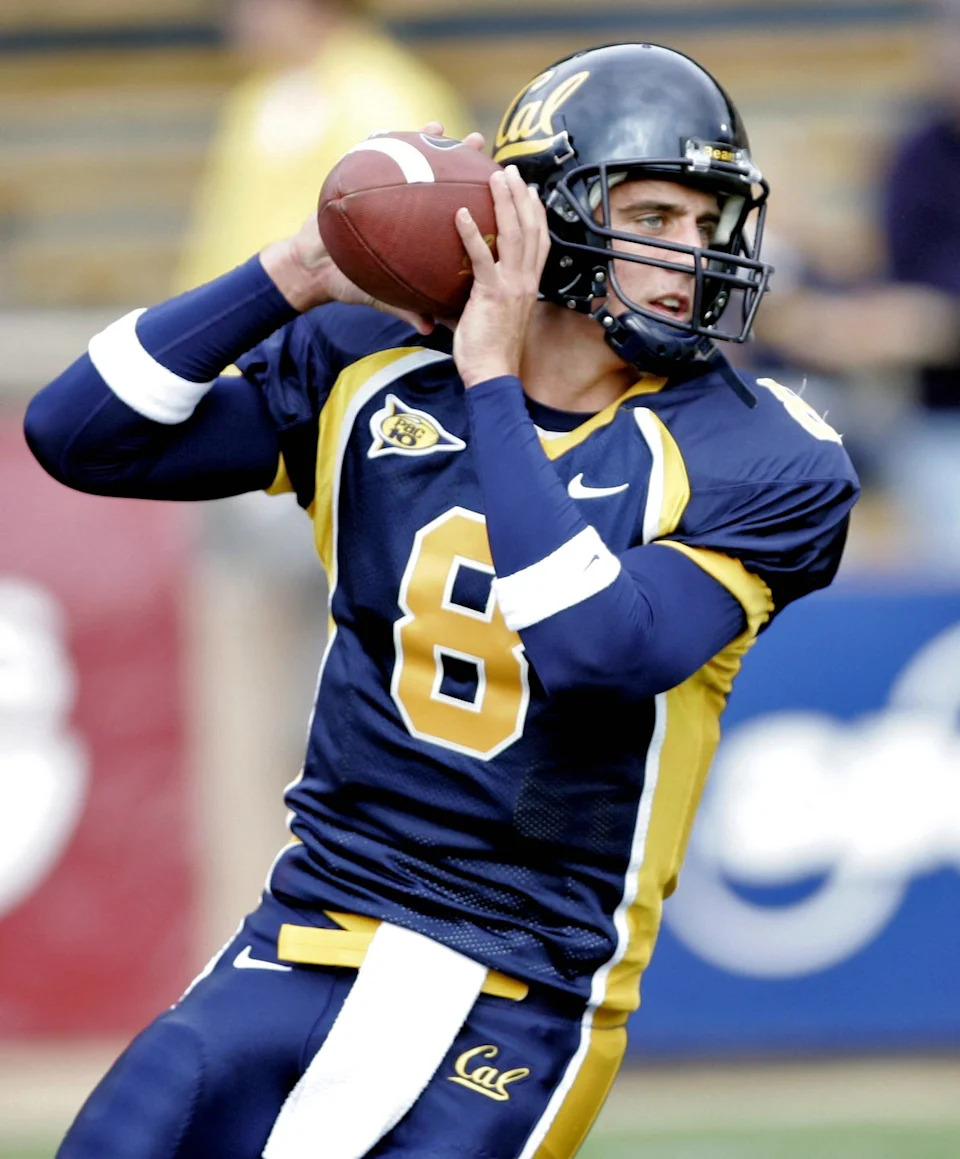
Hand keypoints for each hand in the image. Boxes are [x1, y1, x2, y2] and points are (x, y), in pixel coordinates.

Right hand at [260, 122, 485, 330]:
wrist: (315, 271)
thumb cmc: (352, 282)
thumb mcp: (384, 296)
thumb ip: (410, 307)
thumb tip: (432, 327)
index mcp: (419, 232)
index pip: (455, 213)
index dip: (478, 204)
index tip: (501, 197)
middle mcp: (409, 207)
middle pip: (443, 179)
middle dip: (465, 162)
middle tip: (481, 148)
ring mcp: (386, 190)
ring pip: (410, 158)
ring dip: (427, 141)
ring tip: (440, 128)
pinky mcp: (358, 179)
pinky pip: (370, 155)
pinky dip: (378, 140)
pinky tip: (382, 130)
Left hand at [452, 165, 549, 387]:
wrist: (493, 376)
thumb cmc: (489, 353)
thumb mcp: (491, 317)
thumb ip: (481, 296)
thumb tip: (454, 285)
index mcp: (528, 286)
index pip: (540, 242)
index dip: (537, 213)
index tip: (530, 191)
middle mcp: (525, 281)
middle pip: (530, 228)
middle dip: (522, 195)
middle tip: (510, 171)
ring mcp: (511, 286)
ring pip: (513, 234)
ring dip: (505, 202)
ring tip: (495, 177)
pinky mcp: (491, 293)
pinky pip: (482, 257)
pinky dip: (471, 234)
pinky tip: (461, 213)